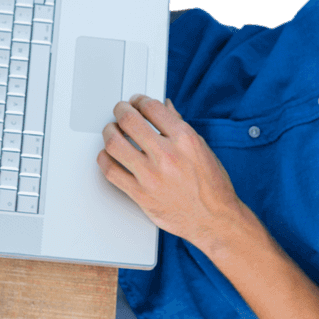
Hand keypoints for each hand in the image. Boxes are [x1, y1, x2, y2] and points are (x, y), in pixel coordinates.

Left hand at [98, 95, 245, 250]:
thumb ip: (180, 125)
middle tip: (120, 110)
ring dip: (109, 132)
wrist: (214, 219)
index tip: (136, 102)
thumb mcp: (202, 147)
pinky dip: (104, 159)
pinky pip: (111, 171)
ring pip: (113, 144)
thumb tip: (165, 107)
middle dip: (120, 110)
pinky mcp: (140, 195)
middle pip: (128, 120)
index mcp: (185, 139)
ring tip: (112, 131)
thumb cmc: (212, 186)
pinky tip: (108, 155)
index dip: (139, 100)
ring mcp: (151, 176)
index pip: (151, 107)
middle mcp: (167, 155)